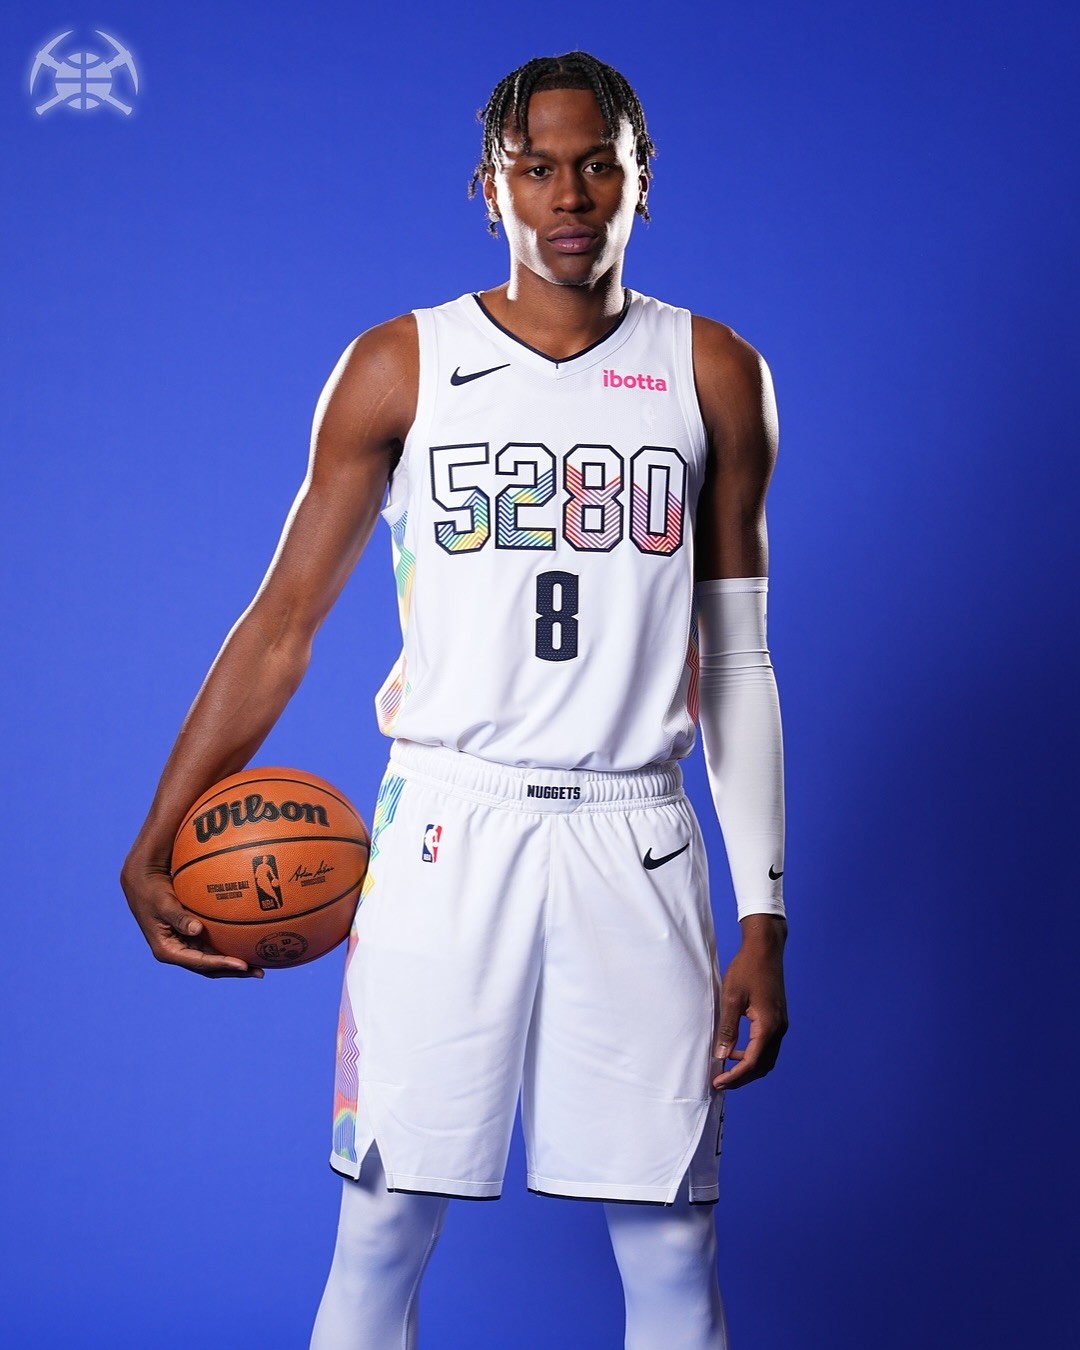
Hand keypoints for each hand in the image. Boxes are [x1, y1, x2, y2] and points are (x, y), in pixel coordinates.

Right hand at [121, 858, 263, 978]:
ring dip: (234, 963)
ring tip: (260, 964)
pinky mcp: (190, 936)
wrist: (143, 884)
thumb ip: (179, 917)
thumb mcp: (163, 903)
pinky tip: (248, 943)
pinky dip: (228, 946)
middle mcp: (177, 952)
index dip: (221, 964)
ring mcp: (184, 945)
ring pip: (213, 959)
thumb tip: (197, 930)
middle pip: (209, 968)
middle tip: (259, 972)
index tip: (242, 964)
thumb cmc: (152, 892)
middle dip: (234, 971)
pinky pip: (212, 945)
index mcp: (167, 951)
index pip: (199, 962)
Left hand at [711, 914, 786, 1088]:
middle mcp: (779, 1029)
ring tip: (725, 1068)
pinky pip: (767, 1046)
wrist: (765, 949)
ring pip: (766, 1058)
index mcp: (768, 1026)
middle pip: (763, 1066)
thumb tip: (722, 1056)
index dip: (735, 1077)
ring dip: (748, 1067)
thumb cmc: (746, 969)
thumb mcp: (731, 998)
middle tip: (720, 1082)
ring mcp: (780, 1024)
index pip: (753, 1063)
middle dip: (742, 1077)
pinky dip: (753, 1055)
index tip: (717, 1083)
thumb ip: (728, 1029)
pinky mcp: (777, 1019)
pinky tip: (736, 1050)